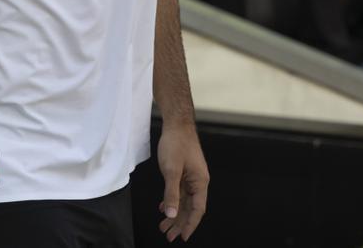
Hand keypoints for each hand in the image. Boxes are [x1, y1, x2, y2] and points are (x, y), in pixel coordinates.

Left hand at [156, 123, 208, 242]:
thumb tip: (170, 214)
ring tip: (164, 227)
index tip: (182, 236)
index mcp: (200, 182)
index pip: (197, 209)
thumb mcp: (172, 171)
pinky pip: (179, 192)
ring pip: (184, 201)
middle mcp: (198, 182)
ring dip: (174, 214)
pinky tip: (162, 208)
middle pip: (190, 208)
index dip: (190, 224)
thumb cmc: (177, 143)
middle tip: (169, 236)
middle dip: (180, 223)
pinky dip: (171, 202)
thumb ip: (171, 194)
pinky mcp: (183, 173)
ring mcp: (191, 177)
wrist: (177, 124)